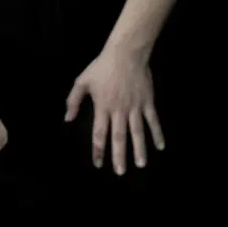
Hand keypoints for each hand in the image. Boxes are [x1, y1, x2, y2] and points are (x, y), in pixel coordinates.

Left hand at [66, 45, 164, 173]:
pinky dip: (157, 133)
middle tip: (120, 172)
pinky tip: (160, 146)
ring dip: (139, 149)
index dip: (98, 150)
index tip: (98, 164)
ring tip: (141, 165)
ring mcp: (134, 107)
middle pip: (119, 137)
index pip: (99, 133)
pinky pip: (153, 121)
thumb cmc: (101, 68)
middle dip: (119, 156)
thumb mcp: (82, 82)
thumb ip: (73, 101)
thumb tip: (67, 119)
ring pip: (137, 132)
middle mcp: (119, 110)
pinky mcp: (147, 102)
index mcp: (102, 107)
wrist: (125, 54)